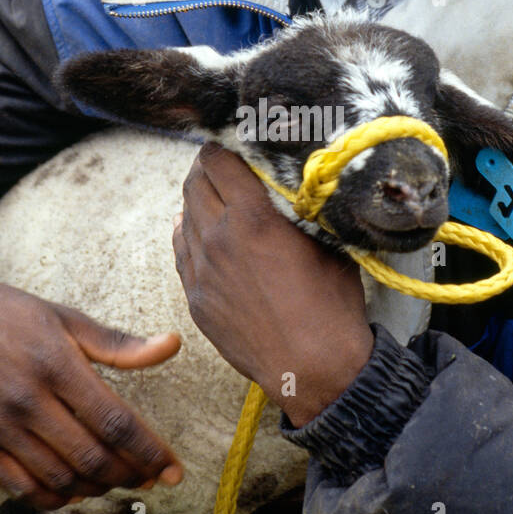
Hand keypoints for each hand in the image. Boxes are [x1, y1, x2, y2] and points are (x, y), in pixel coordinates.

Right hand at [0, 265, 182, 508]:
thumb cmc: (4, 314)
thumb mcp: (63, 318)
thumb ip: (117, 343)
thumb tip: (172, 345)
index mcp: (56, 363)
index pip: (115, 421)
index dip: (150, 452)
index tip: (174, 470)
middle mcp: (26, 399)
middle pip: (92, 457)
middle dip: (131, 474)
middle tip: (150, 477)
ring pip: (61, 479)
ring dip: (97, 488)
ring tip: (116, 480)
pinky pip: (23, 489)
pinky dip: (56, 497)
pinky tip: (74, 489)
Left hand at [172, 144, 372, 426]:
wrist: (312, 367)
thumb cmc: (331, 305)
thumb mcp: (327, 242)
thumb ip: (300, 208)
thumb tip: (291, 184)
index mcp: (252, 218)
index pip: (216, 161)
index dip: (223, 147)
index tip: (233, 146)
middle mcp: (218, 238)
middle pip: (194, 184)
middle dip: (208, 170)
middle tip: (225, 169)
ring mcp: (202, 271)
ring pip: (184, 217)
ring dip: (198, 203)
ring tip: (218, 201)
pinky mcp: (196, 298)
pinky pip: (182, 252)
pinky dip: (190, 235)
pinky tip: (204, 233)